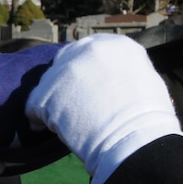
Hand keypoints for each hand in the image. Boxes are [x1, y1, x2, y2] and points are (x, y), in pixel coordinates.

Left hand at [25, 34, 182, 183]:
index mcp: (114, 44)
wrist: (136, 139)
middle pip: (65, 62)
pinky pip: (34, 104)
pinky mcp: (46, 93)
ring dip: (53, 101)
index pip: (88, 51)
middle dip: (65, 83)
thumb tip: (108, 77)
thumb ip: (120, 70)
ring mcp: (64, 71)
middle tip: (71, 104)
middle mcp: (86, 49)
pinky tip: (43, 128)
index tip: (84, 88)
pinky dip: (38, 117)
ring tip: (63, 121)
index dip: (84, 71)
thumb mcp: (142, 79)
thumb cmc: (149, 117)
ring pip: (49, 84)